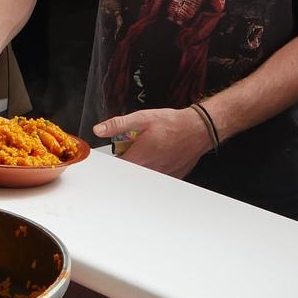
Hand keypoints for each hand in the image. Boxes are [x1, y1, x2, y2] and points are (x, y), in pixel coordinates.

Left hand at [93, 106, 211, 177]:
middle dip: (127, 163)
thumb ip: (118, 125)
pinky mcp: (172, 177)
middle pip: (129, 174)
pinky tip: (160, 159)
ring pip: (143, 177)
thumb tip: (99, 130)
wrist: (198, 129)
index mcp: (139, 157)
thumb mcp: (142, 118)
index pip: (116, 167)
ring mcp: (161, 176)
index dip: (111, 162)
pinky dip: (155, 171)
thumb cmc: (173, 123)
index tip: (111, 157)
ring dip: (141, 168)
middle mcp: (149, 170)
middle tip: (133, 150)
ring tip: (149, 153)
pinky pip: (158, 179)